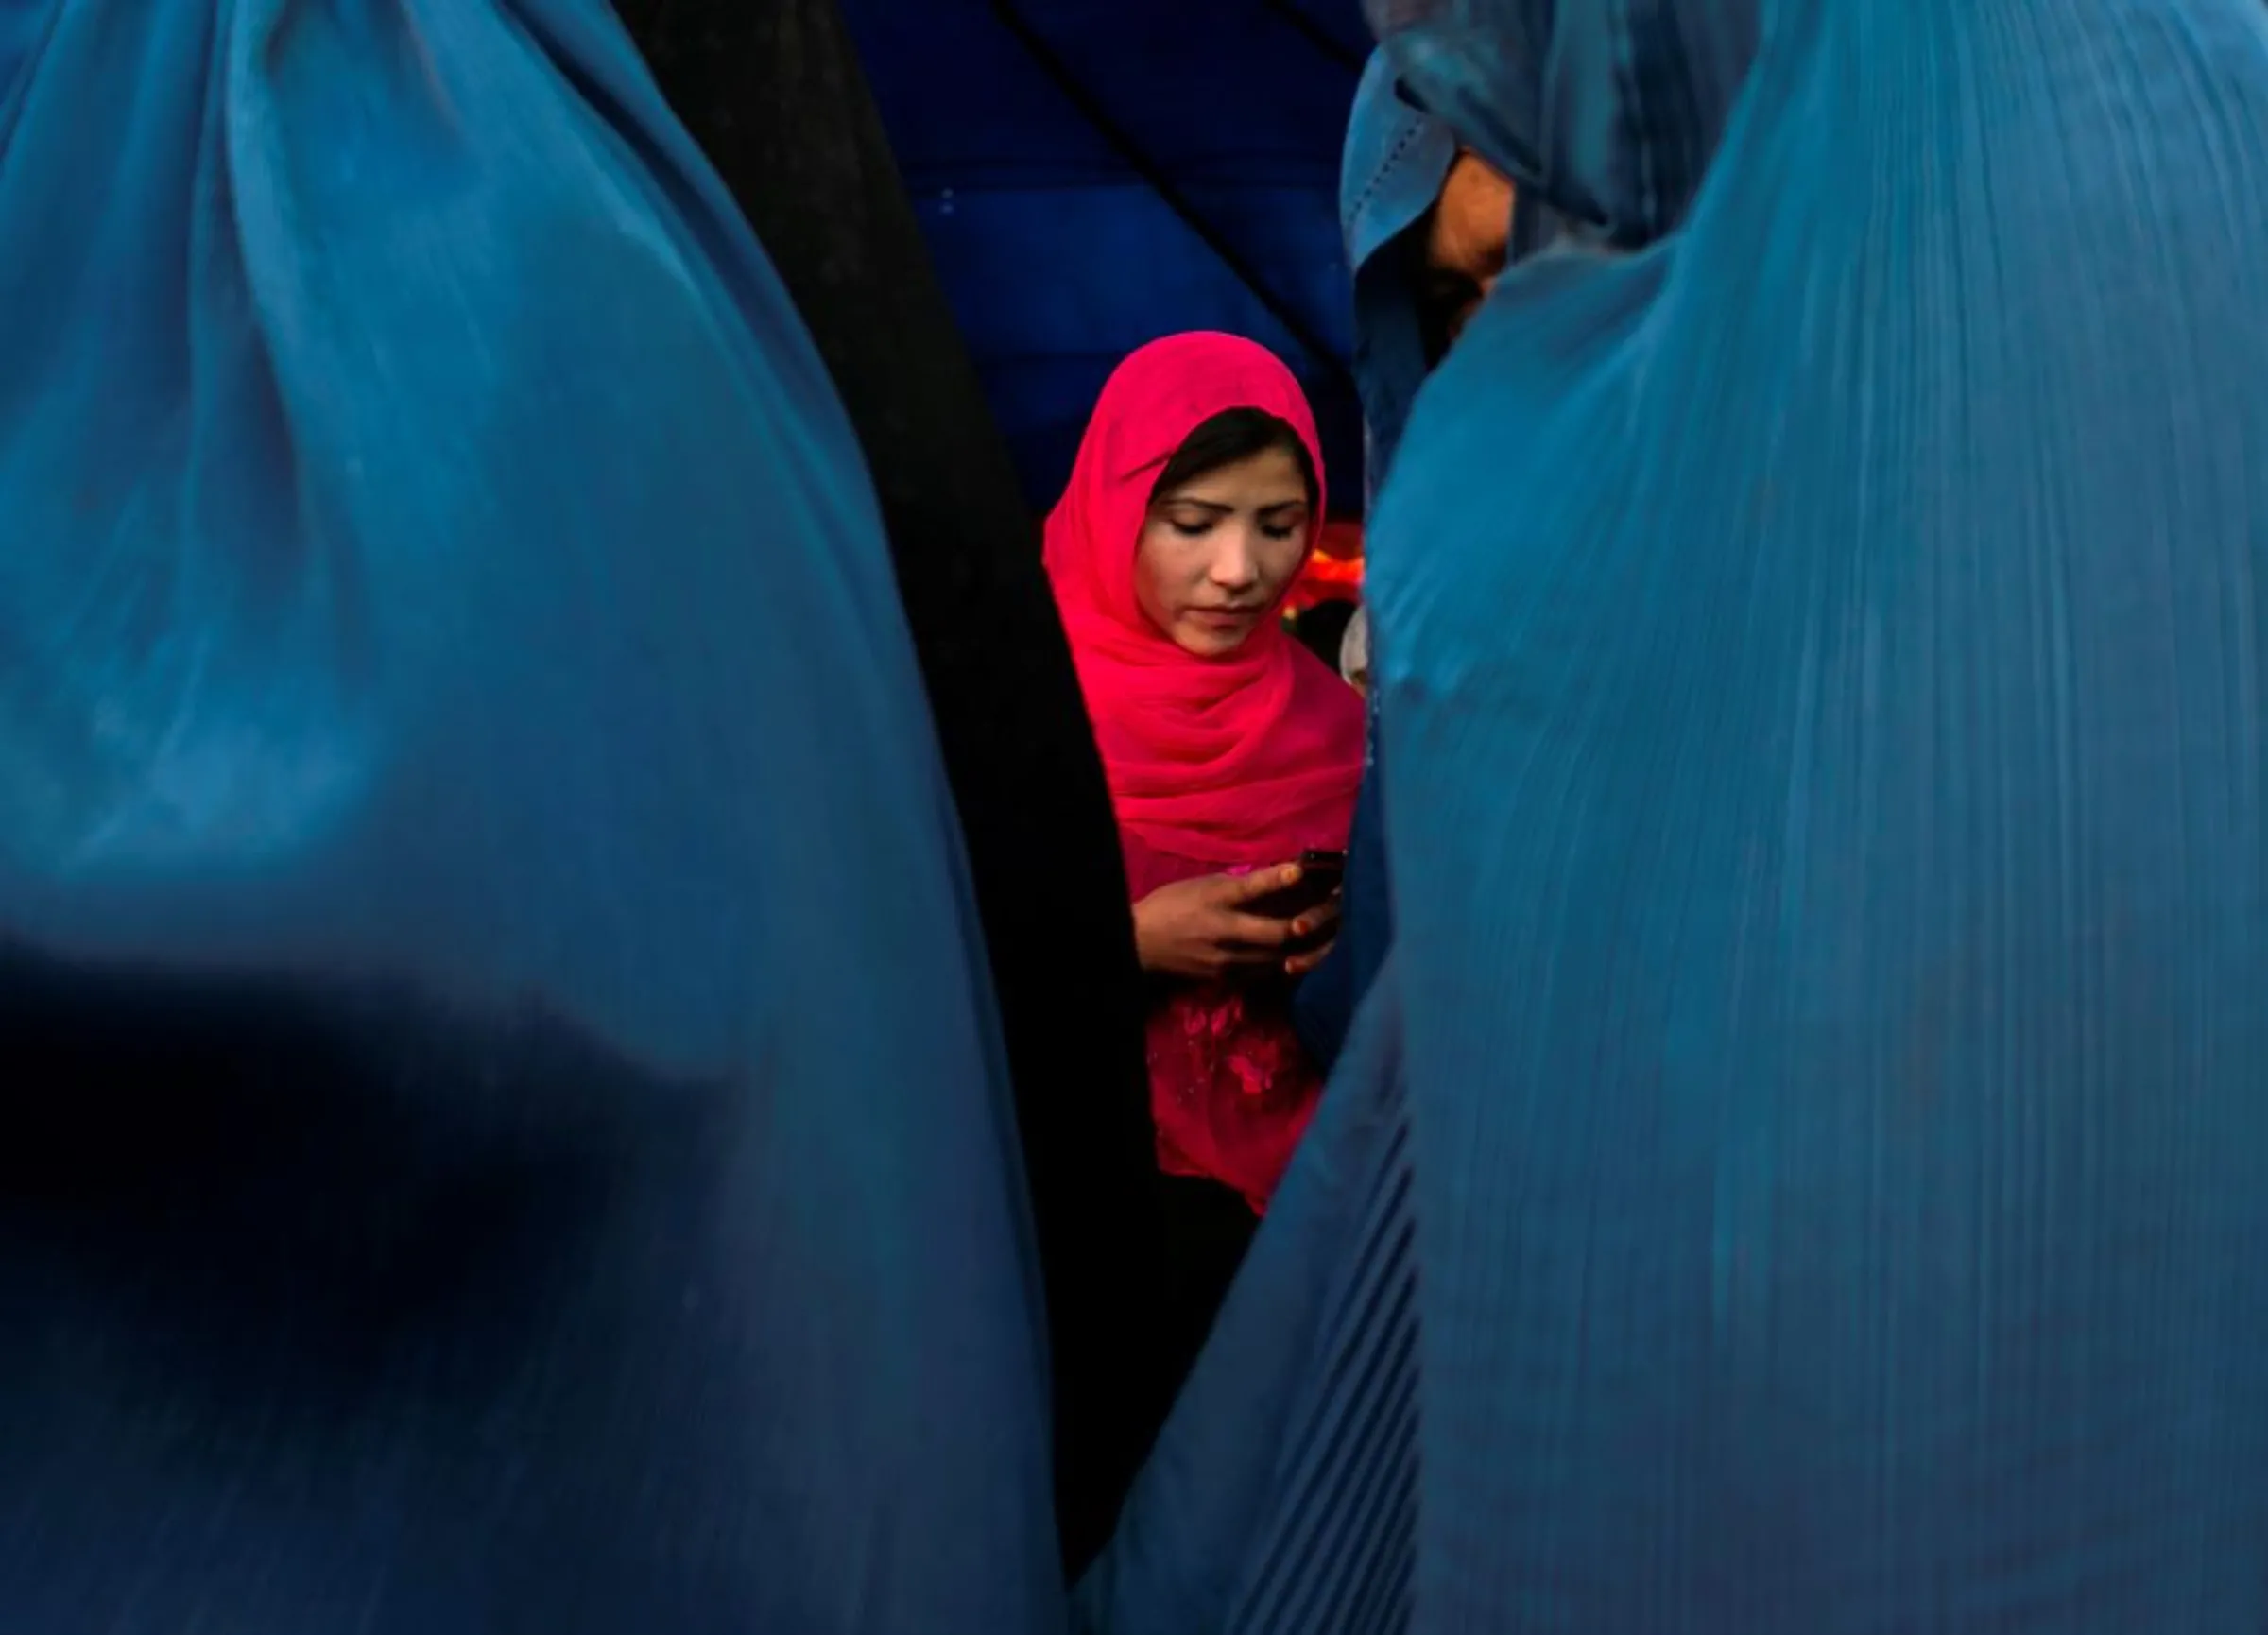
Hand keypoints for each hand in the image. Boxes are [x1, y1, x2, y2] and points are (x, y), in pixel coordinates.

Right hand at [1133, 865, 1335, 981]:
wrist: (1141, 944)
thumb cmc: (1173, 904)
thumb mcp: (1203, 885)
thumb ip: (1239, 886)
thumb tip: (1281, 879)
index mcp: (1215, 900)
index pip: (1250, 888)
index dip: (1276, 878)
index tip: (1300, 869)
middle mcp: (1223, 931)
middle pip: (1275, 933)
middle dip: (1306, 925)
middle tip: (1330, 914)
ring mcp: (1226, 960)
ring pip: (1277, 957)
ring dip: (1301, 947)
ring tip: (1324, 935)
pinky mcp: (1226, 979)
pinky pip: (1264, 972)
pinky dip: (1282, 962)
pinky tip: (1297, 955)